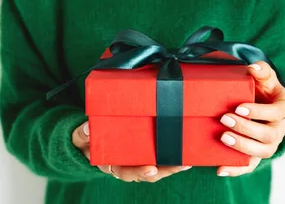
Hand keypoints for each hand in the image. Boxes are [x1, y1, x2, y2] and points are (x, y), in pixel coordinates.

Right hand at [72, 122, 191, 182]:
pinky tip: (186, 155)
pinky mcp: (146, 153)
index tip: (151, 170)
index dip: (139, 172)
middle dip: (164, 171)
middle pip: (147, 173)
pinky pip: (160, 158)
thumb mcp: (80, 137)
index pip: (125, 172)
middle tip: (179, 165)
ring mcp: (137, 160)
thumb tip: (87, 128)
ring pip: (157, 168)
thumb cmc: (87, 139)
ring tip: (187, 162)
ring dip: (172, 166)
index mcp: (110, 164)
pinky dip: (172, 158)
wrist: (89, 141)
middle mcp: (126, 165)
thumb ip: (83, 134)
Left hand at [216, 61, 284, 176]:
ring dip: (242, 146)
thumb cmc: (263, 90)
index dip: (259, 112)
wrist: (261, 104)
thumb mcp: (265, 78)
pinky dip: (237, 169)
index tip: (239, 108)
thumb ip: (262, 70)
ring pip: (263, 152)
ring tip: (223, 138)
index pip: (277, 112)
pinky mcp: (259, 155)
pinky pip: (251, 166)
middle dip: (246, 129)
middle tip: (225, 119)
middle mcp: (281, 128)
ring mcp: (271, 143)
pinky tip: (221, 169)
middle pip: (270, 135)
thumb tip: (253, 68)